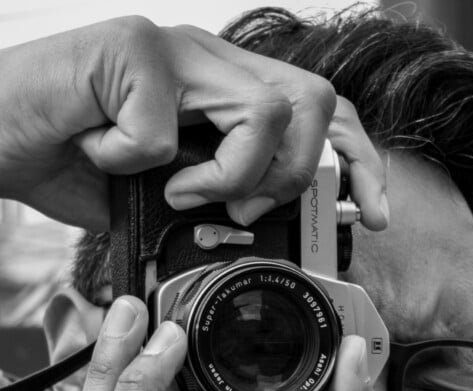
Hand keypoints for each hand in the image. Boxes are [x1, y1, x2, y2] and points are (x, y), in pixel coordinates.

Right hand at [0, 18, 386, 230]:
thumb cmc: (72, 158)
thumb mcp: (160, 195)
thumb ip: (210, 202)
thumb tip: (252, 229)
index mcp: (225, 89)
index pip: (324, 112)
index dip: (360, 162)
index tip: (371, 215)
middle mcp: (211, 60)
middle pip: (314, 105)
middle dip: (290, 177)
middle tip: (244, 206)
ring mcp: (175, 49)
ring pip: (261, 113)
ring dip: (224, 174)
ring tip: (174, 186)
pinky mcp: (130, 50)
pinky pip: (165, 129)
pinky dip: (134, 163)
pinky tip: (106, 155)